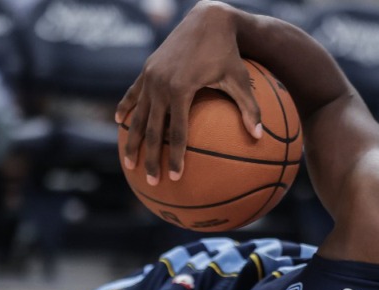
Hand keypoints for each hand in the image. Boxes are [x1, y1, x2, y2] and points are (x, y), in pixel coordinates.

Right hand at [115, 1, 262, 184]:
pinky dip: (126, 109)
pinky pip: (132, 95)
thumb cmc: (228, 52)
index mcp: (182, 89)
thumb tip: (260, 137)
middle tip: (153, 181)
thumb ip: (249, 108)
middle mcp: (161, 84)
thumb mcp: (241, 79)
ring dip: (132, 141)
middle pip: (153, 130)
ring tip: (128, 162)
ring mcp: (150, 77)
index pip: (178, 132)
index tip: (176, 177)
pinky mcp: (146, 70)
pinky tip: (119, 124)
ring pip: (138, 116)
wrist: (207, 19)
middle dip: (151, 158)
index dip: (177, 157)